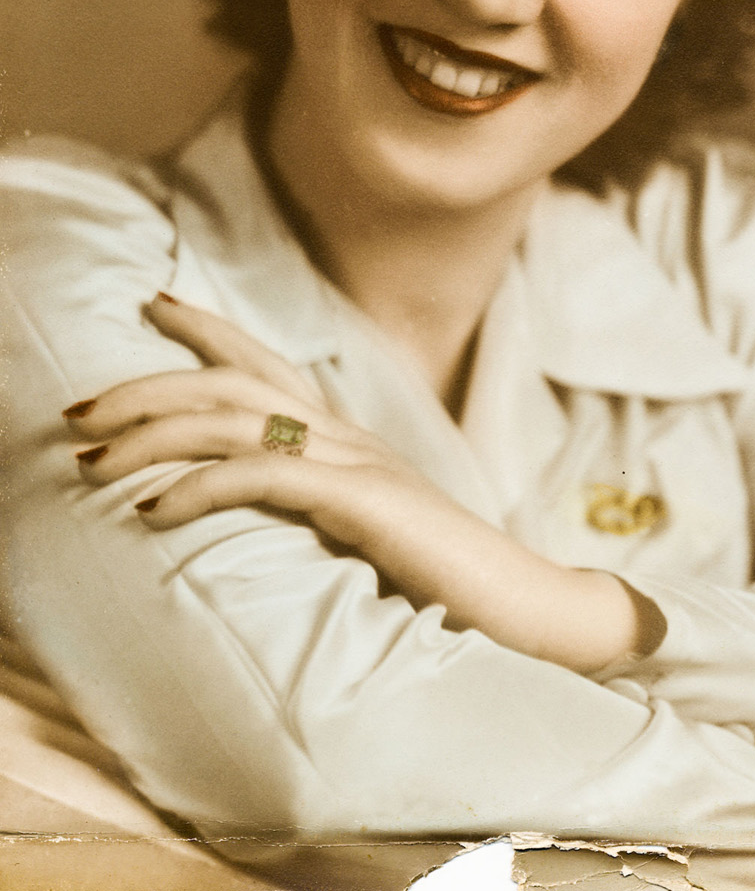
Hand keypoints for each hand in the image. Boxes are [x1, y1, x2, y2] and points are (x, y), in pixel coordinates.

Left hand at [68, 295, 662, 672]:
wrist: (523, 604)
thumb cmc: (446, 576)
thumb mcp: (370, 525)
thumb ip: (323, 497)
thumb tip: (266, 492)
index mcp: (348, 435)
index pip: (268, 362)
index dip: (207, 329)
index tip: (153, 303)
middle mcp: (347, 435)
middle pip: (232, 381)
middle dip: (146, 386)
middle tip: (78, 409)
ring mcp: (356, 462)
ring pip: (234, 422)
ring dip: (150, 438)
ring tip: (89, 463)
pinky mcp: (363, 501)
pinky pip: (264, 477)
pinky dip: (200, 487)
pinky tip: (154, 511)